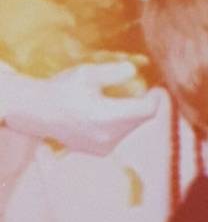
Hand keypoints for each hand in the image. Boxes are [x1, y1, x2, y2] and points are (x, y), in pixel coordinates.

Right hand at [0, 61, 158, 155]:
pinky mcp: (100, 151)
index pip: (148, 110)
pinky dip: (120, 122)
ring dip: (130, 112)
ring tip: (112, 100)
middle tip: (135, 89)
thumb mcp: (88, 73)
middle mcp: (108, 137)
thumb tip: (136, 71)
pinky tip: (104, 111)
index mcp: (107, 117)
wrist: (37, 112)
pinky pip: (121, 134)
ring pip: (132, 127)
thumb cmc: (63, 89)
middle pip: (141, 118)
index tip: (155, 86)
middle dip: (141, 103)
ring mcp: (104, 147)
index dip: (156, 96)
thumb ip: (115, 72)